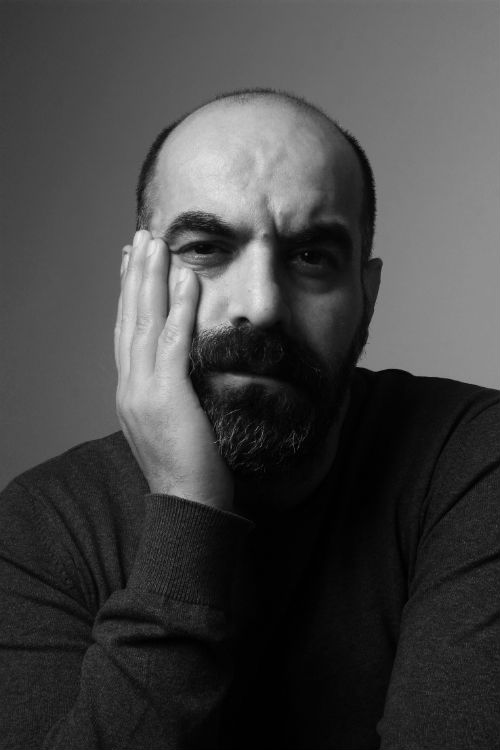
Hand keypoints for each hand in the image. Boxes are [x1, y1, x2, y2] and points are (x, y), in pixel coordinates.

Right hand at [115, 230, 233, 511]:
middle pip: (128, 319)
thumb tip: (184, 372)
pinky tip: (185, 277)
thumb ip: (172, 394)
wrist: (188, 507)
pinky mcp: (166, 396)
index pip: (126, 333)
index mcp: (131, 392)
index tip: (131, 265)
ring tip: (156, 243)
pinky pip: (173, 341)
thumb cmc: (188, 470)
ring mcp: (143, 391)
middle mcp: (129, 386)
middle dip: (134, 276)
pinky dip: (178, 306)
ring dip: (150, 279)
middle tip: (139, 239)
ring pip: (144, 322)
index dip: (128, 296)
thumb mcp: (172, 425)